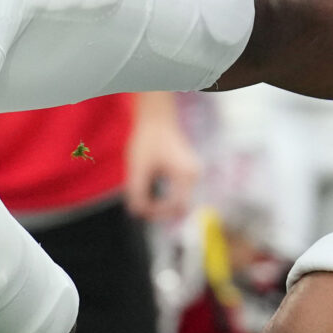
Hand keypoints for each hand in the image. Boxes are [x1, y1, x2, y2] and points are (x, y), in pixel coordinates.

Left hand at [126, 92, 200, 220]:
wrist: (157, 120)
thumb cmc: (148, 140)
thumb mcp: (138, 167)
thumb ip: (138, 192)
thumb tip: (138, 212)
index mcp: (186, 173)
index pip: (177, 206)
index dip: (158, 212)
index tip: (140, 207)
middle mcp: (194, 176)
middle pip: (181, 208)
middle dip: (160, 211)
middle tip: (141, 208)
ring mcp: (192, 176)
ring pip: (179, 203)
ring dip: (162, 205)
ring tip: (143, 198)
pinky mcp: (187, 175)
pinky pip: (178, 195)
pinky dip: (164, 198)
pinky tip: (150, 192)